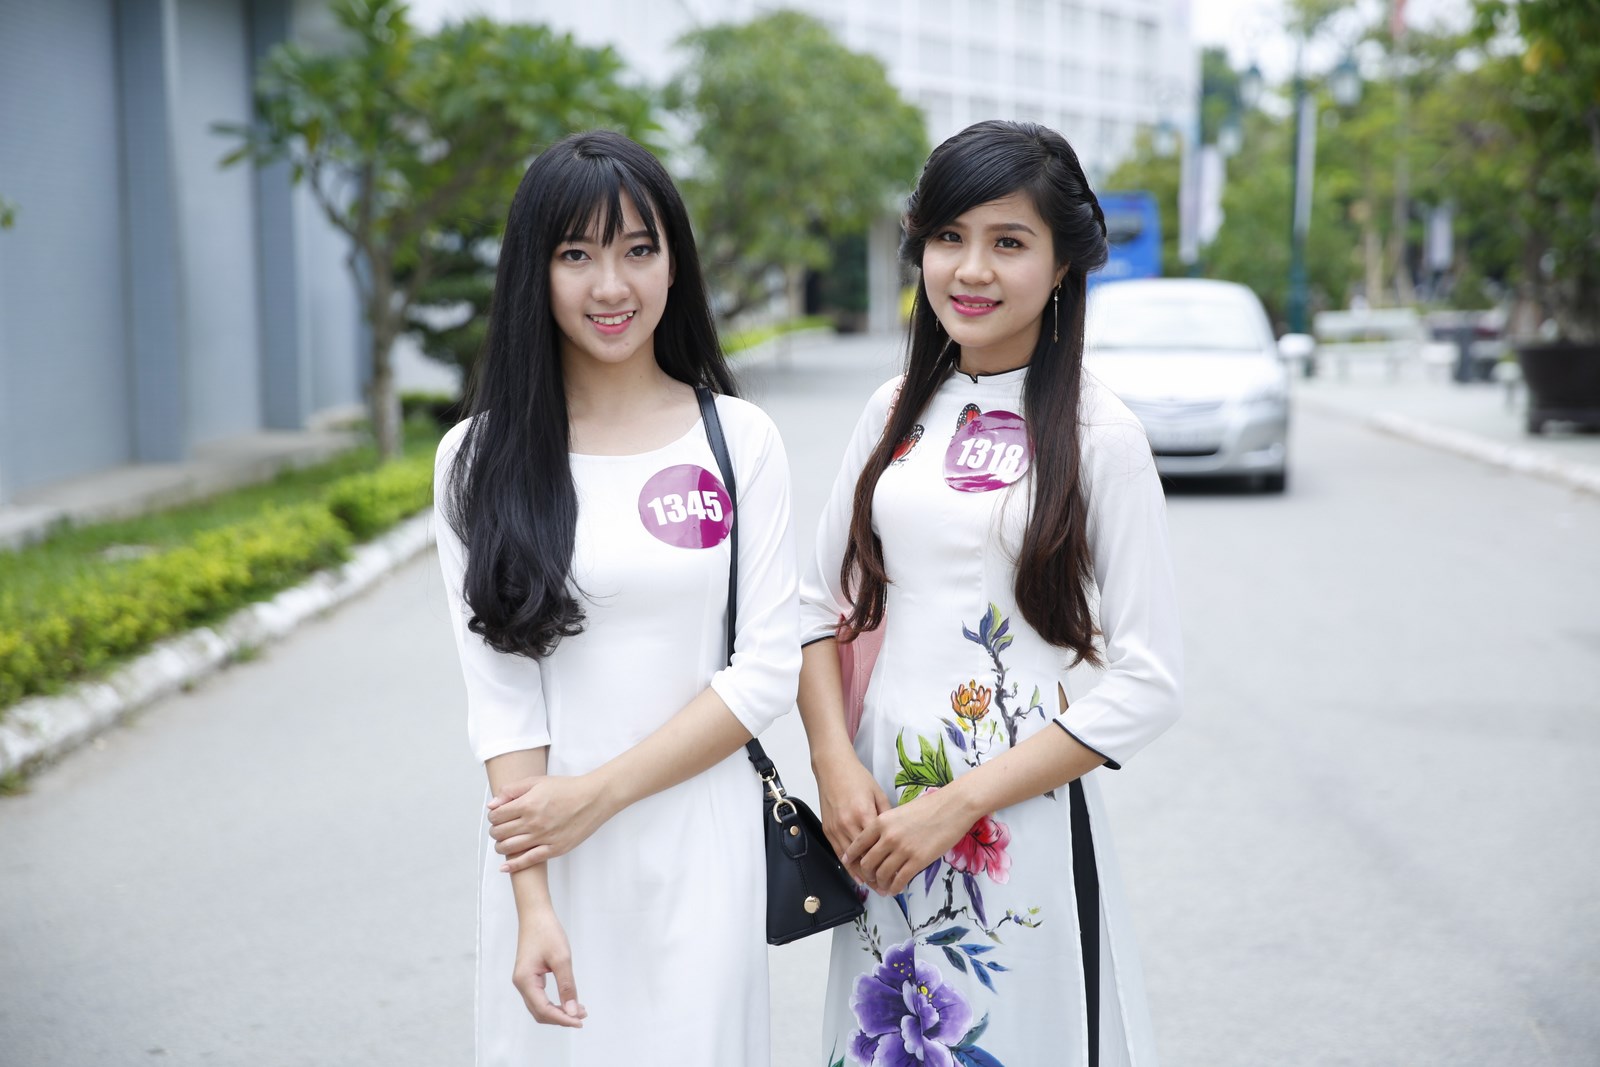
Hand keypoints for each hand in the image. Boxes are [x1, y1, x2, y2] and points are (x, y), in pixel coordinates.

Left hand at [488, 774, 614, 871]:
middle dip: (494, 831)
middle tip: (498, 829)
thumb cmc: (567, 788)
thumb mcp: (537, 781)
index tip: (496, 816)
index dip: (492, 816)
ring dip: (500, 846)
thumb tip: (492, 805)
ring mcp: (544, 837)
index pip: (497, 815)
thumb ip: (512, 790)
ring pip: (510, 848)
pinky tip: (505, 866)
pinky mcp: (554, 849)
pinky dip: (513, 865)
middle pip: (500, 833)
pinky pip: (528, 860)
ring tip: (502, 843)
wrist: (593, 798)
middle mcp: (533, 822)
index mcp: (528, 803)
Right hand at [512, 907, 586, 1026]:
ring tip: (579, 1010)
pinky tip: (568, 1000)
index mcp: (525, 981)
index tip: (580, 1021)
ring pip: (540, 1007)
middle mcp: (521, 984)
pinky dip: (554, 1003)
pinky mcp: (529, 977)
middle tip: (582, 1016)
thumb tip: (572, 1011)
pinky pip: (540, 998)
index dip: (562, 1019)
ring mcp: (524, 981)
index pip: (543, 1010)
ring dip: (558, 1011)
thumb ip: (566, 986)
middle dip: (561, 1017)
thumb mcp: (561, 958)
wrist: (535, 914)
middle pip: (540, 1012)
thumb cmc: (547, 932)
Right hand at [812, 750, 889, 883]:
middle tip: (885, 888)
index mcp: (864, 815)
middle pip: (862, 858)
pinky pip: (838, 852)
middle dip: (874, 876)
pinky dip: (848, 865)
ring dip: (861, 874)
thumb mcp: (879, 794)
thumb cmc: (858, 778)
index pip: (876, 848)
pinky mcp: (827, 829)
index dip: (885, 865)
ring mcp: (836, 828)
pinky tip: (856, 875)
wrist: (833, 768)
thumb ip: (887, 817)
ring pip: (849, 859)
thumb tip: (896, 836)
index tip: (895, 876)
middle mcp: (848, 824)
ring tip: (873, 886)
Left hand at [845, 786, 974, 896]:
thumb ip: (885, 827)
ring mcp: (903, 850)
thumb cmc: (928, 807)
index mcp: (881, 822)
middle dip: (866, 874)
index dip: (851, 857)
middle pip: (867, 863)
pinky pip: (899, 880)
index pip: (858, 844)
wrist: (953, 807)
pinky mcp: (918, 861)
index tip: (850, 864)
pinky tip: (895, 889)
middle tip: (870, 879)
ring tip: (882, 886)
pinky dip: (894, 888)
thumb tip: (877, 844)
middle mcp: (888, 837)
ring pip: (881, 874)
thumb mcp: (899, 812)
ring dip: (880, 883)